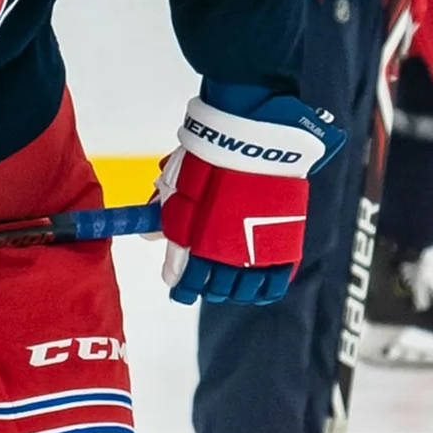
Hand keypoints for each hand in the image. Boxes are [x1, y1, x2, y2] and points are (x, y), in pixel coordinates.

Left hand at [153, 85, 345, 306]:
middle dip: (207, 287)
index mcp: (196, 242)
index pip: (185, 280)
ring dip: (235, 291)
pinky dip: (265, 289)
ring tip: (231, 285)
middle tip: (204, 282)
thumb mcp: (179, 186)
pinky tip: (259, 287)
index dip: (181, 286)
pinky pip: (274, 282)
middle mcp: (226, 254)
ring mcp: (257, 252)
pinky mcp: (284, 246)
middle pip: (214, 288)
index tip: (178, 287)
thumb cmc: (211, 159)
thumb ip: (167, 217)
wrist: (253, 141)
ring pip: (244, 290)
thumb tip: (148, 236)